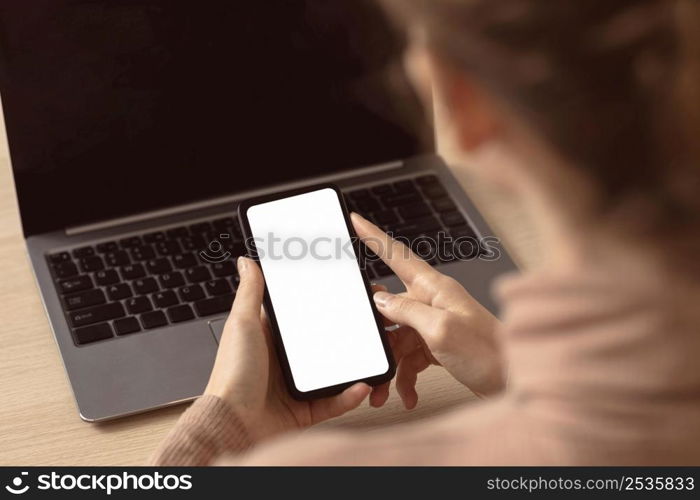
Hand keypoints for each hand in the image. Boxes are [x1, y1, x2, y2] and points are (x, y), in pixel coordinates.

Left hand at [204, 257, 372, 441]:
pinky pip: (335, 401)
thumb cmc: (231, 375)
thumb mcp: (242, 324)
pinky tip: (361, 385)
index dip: (322, 304)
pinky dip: (349, 395)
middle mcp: (284, 361)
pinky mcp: (305, 410)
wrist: (232, 424)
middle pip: (323, 343)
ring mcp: (297, 386)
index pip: (301, 316)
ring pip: (334, 372)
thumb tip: (247, 261)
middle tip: (370, 323)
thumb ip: (250, 292)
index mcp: (271, 338)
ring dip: (354, 365)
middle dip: (347, 335)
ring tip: (371, 354)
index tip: (343, 294)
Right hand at [352, 213, 505, 407]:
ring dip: (391, 365)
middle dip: (375, 330)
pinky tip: (407, 393)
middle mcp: (433, 302)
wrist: (515, 381)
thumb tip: (380, 299)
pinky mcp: (437, 346)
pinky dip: (405, 378)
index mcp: (434, 288)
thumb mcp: (440, 330)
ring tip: (384, 387)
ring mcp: (434, 324)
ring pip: (397, 337)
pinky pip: (410, 358)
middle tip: (363, 343)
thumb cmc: (489, 353)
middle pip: (389, 305)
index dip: (373, 236)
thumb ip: (406, 311)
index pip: (396, 254)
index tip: (355, 220)